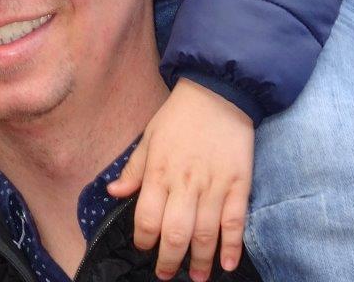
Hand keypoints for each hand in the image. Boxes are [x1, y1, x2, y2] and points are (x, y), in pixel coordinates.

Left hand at [106, 78, 252, 281]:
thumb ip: (134, 169)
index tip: (144, 247)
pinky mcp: (239, 183)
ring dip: (199, 261)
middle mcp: (186, 182)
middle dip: (169, 260)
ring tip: (196, 277)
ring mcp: (214, 184)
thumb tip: (113, 192)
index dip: (144, 240)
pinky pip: (235, 221)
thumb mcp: (150, 136)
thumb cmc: (179, 115)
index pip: (147, 218)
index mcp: (160, 171)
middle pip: (175, 233)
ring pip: (205, 233)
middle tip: (166, 274)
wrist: (218, 91)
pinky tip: (227, 263)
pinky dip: (232, 246)